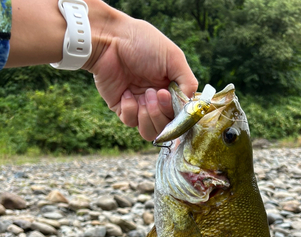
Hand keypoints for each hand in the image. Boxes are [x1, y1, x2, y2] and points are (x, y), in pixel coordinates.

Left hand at [86, 9, 197, 140]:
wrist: (110, 40)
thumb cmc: (143, 43)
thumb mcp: (174, 58)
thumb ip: (188, 83)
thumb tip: (189, 105)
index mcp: (171, 90)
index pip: (180, 116)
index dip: (176, 114)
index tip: (166, 95)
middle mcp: (157, 101)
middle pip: (166, 127)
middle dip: (160, 114)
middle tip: (153, 93)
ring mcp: (140, 107)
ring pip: (149, 132)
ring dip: (148, 117)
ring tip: (142, 96)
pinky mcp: (122, 109)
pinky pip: (130, 122)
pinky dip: (130, 109)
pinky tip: (126, 92)